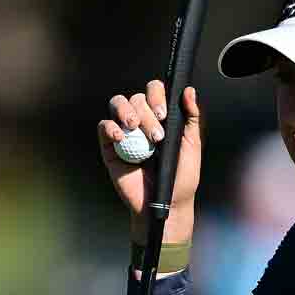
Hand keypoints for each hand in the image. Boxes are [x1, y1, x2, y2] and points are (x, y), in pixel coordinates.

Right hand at [97, 79, 202, 244]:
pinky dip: (110, 127)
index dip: (157, 96)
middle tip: (157, 136)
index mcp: (161, 117)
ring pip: (117, 104)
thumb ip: (191, 117)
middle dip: (146, 113)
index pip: (154, 91)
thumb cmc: (181, 177)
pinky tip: (120, 137)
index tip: (163, 115)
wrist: (165, 204)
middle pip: (136, 98)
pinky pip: (104, 126)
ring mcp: (125, 132)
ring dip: (126, 111)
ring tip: (134, 128)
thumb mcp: (191, 146)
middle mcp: (142, 120)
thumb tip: (188, 90)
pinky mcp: (110, 147)